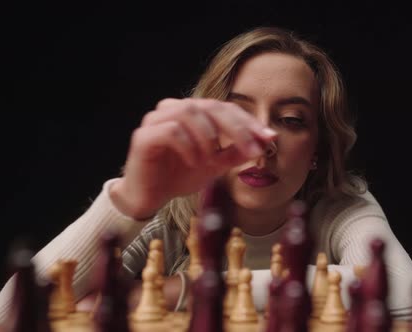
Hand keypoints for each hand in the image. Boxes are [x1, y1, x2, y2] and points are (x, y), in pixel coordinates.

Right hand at [110, 98, 276, 218]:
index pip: (224, 107)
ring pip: (188, 112)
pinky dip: (188, 145)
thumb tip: (264, 142)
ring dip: (207, 136)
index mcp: (191, 112)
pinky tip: (193, 162)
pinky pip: (170, 130)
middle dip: (235, 128)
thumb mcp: (216, 165)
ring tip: (210, 159)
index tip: (268, 138)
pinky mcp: (144, 136)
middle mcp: (172, 109)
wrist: (149, 198)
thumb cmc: (179, 176)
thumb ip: (236, 152)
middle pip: (209, 106)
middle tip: (251, 149)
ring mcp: (155, 120)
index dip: (247, 121)